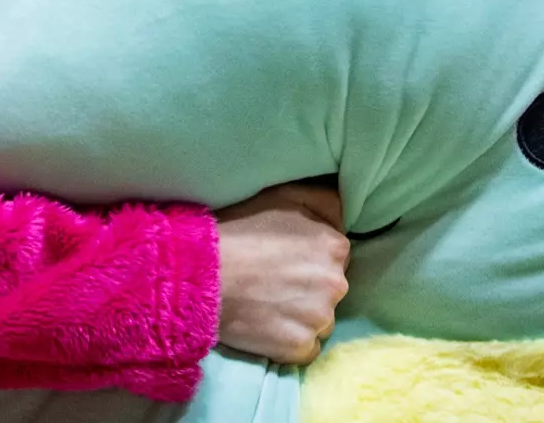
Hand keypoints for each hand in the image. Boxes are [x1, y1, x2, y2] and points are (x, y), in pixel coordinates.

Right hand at [215, 184, 350, 364]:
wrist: (202, 273)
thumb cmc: (240, 228)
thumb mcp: (285, 195)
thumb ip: (325, 202)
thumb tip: (341, 216)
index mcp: (335, 247)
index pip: (336, 257)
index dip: (310, 258)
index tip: (286, 259)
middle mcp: (336, 284)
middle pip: (331, 290)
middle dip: (309, 287)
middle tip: (275, 282)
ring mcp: (319, 319)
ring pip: (320, 320)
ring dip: (301, 315)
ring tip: (268, 304)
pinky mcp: (300, 348)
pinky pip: (307, 348)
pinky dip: (290, 340)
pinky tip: (268, 325)